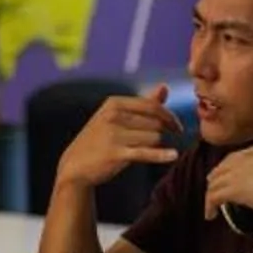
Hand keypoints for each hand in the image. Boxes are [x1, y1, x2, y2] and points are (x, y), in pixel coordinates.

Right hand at [57, 90, 179, 192]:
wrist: (75, 165)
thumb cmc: (100, 139)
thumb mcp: (116, 116)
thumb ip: (143, 103)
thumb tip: (164, 87)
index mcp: (114, 103)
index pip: (152, 106)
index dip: (169, 116)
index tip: (177, 128)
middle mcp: (113, 116)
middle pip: (155, 123)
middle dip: (159, 133)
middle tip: (150, 143)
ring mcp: (114, 135)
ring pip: (154, 138)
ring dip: (154, 146)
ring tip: (138, 150)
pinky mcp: (116, 154)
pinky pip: (146, 152)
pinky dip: (162, 155)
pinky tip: (173, 155)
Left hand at [204, 144, 252, 227]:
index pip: (233, 158)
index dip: (226, 171)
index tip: (226, 182)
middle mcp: (244, 158)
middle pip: (220, 170)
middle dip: (215, 182)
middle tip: (215, 195)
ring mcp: (237, 172)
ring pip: (214, 184)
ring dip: (211, 196)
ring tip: (211, 208)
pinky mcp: (233, 188)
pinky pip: (213, 197)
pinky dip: (209, 206)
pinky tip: (211, 215)